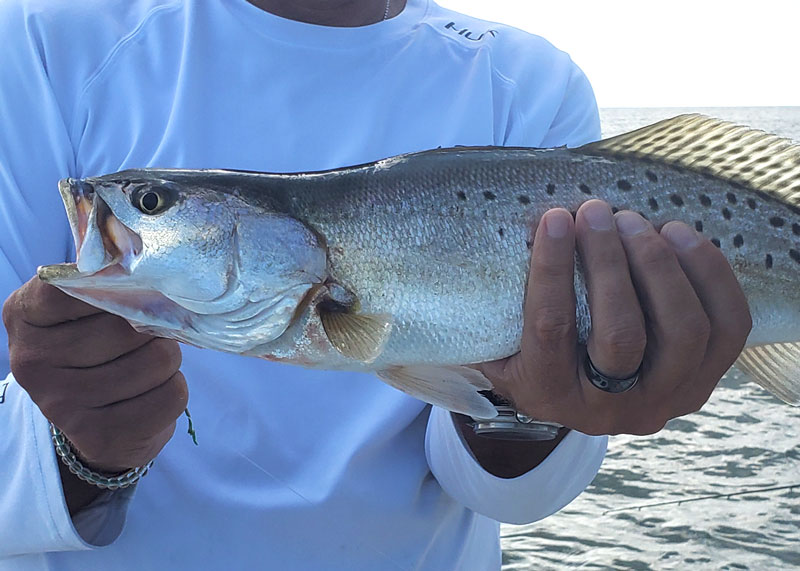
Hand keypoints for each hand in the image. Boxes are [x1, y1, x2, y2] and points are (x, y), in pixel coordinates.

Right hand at [2, 277, 187, 475]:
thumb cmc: (96, 348)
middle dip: (154, 327)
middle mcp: (32, 360)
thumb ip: (103, 280)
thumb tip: (147, 255)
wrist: (93, 423)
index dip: (122, 284)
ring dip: (167, 359)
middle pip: (129, 325)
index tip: (134, 290)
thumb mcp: (83, 309)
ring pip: (157, 360)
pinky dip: (173, 390)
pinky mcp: (99, 436)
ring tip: (146, 364)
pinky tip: (150, 392)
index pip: (80, 283)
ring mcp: (62, 404)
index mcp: (24, 315)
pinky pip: (171, 396)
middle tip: (144, 335)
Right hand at [479, 199, 751, 435]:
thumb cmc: (530, 348)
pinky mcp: (704, 383)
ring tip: (636, 221)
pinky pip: (727, 328)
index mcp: (546, 394)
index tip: (554, 218)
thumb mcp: (499, 337)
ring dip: (660, 265)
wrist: (580, 394)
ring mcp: (664, 399)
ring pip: (682, 332)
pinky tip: (678, 237)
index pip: (551, 331)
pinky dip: (709, 275)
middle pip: (622, 335)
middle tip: (596, 212)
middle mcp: (609, 410)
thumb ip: (501, 299)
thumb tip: (517, 228)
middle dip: (609, 263)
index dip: (552, 270)